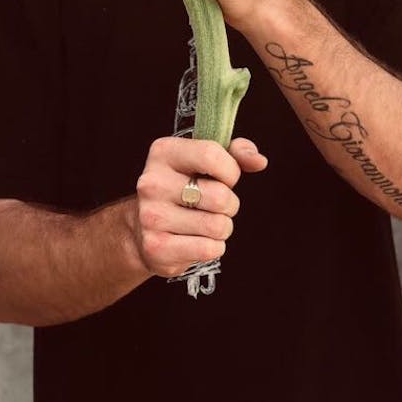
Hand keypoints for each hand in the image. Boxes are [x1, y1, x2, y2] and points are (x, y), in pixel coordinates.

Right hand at [129, 135, 267, 278]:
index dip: (230, 170)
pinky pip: (208, 249)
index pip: (211, 154)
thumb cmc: (182, 188)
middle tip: (216, 205)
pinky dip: (213, 247)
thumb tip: (259, 161)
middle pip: (219, 196)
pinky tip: (197, 239)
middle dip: (229, 204)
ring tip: (205, 222)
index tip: (226, 178)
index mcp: (163, 152)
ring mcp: (151, 216)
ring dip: (222, 227)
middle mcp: (152, 182)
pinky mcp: (156, 247)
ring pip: (217, 226)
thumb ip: (236, 153)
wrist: (142, 227)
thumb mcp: (205, 161)